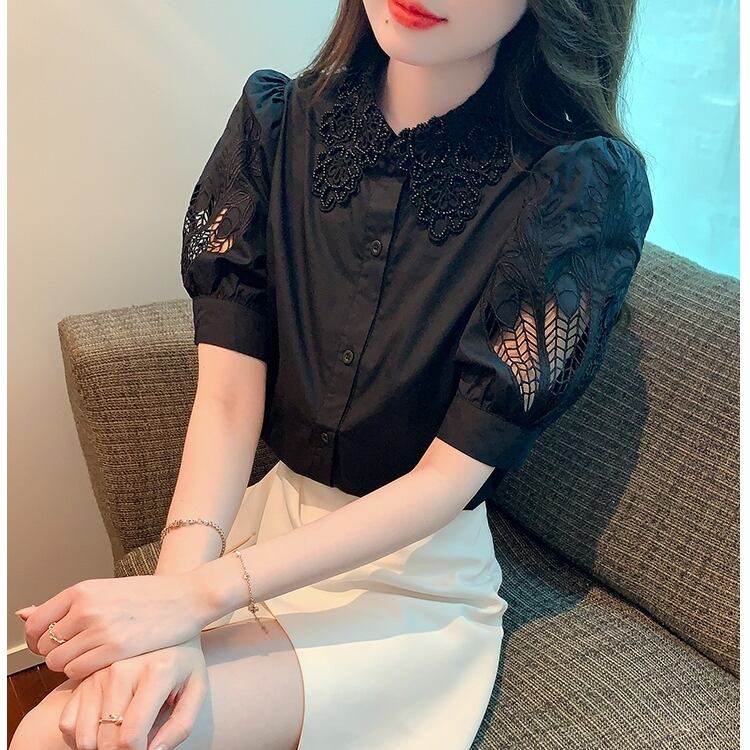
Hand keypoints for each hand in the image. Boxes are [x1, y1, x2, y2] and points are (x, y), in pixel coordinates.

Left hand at [15, 572, 211, 679]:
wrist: (186, 597)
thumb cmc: (147, 596)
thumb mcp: (105, 590)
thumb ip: (66, 605)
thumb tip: (23, 614)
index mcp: (82, 590)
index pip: (36, 624)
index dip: (39, 640)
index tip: (55, 643)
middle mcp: (87, 608)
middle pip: (46, 647)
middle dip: (57, 654)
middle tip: (80, 651)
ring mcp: (100, 628)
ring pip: (59, 663)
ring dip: (71, 666)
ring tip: (93, 657)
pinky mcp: (114, 649)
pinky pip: (77, 672)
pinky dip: (85, 673)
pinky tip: (103, 663)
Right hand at [58, 635, 207, 749]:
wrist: (167, 625)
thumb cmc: (184, 662)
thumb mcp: (196, 689)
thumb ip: (181, 725)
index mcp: (155, 672)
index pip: (131, 735)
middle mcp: (121, 669)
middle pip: (106, 739)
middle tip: (135, 744)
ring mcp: (98, 672)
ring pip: (84, 736)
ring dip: (100, 745)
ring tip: (121, 735)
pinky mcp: (84, 676)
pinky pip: (68, 723)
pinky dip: (81, 734)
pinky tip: (103, 725)